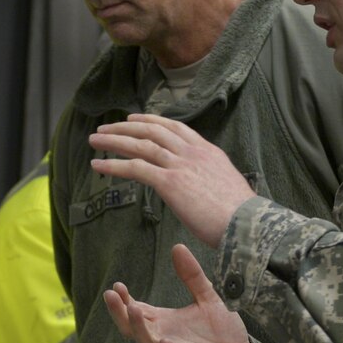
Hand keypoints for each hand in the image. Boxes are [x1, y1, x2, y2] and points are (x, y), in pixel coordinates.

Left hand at [88, 113, 254, 248]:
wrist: (248, 224)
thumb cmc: (241, 215)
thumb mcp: (227, 185)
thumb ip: (210, 179)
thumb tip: (201, 186)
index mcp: (207, 151)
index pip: (175, 127)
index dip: (151, 120)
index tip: (134, 118)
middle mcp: (193, 152)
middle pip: (152, 130)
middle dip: (126, 126)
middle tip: (106, 127)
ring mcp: (181, 165)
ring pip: (141, 145)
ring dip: (114, 141)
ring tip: (94, 140)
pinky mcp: (171, 182)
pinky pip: (136, 168)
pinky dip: (114, 165)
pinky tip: (98, 166)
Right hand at [102, 243, 255, 342]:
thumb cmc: (223, 333)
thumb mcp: (207, 298)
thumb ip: (192, 276)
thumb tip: (177, 246)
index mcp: (165, 322)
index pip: (137, 310)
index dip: (124, 300)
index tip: (117, 285)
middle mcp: (164, 338)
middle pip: (133, 327)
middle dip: (119, 312)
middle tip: (110, 295)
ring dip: (138, 328)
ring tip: (132, 309)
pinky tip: (164, 341)